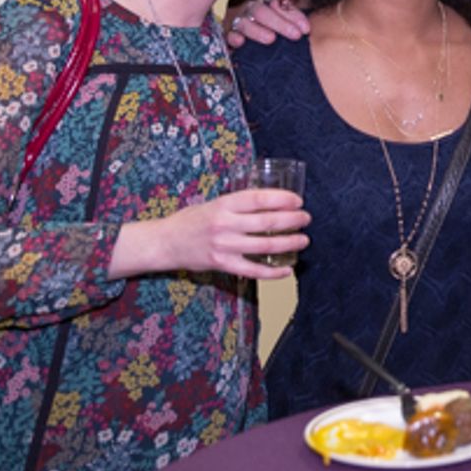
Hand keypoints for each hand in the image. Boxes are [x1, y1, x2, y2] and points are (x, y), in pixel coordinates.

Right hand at [110, 189, 310, 279]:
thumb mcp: (214, 203)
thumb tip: (272, 203)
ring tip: (303, 240)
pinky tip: (287, 270)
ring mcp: (224, 246)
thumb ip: (239, 204)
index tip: (298, 200)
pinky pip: (253, 270)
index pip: (259, 198)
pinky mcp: (222, 264)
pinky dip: (272, 272)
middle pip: (266, 221)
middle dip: (292, 220)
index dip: (282, 198)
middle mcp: (225, 224)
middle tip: (306, 219)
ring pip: (264, 245)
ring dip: (289, 243)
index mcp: (224, 204)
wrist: (165, 242)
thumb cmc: (192, 220)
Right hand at [225, 0, 308, 47]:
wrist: (242, 31)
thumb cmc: (272, 21)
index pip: (278, 3)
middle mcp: (249, 5)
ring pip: (245, 22)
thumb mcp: (282, 14)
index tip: (306, 29)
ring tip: (271, 39)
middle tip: (295, 35)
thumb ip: (291, 13)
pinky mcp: (227, 32)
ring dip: (258, 31)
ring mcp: (236, 18)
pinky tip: (240, 41)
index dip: (293, 15)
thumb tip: (306, 26)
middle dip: (280, 24)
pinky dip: (233, 37)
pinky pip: (228, 34)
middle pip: (262, 11)